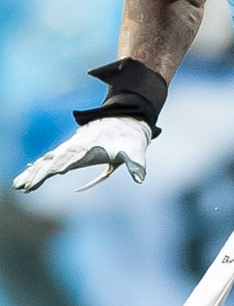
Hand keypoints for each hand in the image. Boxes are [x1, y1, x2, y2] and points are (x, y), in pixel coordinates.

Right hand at [12, 117, 151, 192]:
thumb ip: (136, 164)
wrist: (127, 119)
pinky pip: (53, 158)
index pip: (69, 158)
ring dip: (35, 171)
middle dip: (38, 173)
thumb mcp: (135, 151)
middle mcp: (77, 147)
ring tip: (20, 184)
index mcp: (89, 147)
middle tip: (22, 186)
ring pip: (50, 160)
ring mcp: (73, 147)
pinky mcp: (72, 149)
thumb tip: (140, 178)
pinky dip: (41, 165)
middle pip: (54, 161)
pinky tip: (30, 173)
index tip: (46, 174)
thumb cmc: (131, 139)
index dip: (57, 166)